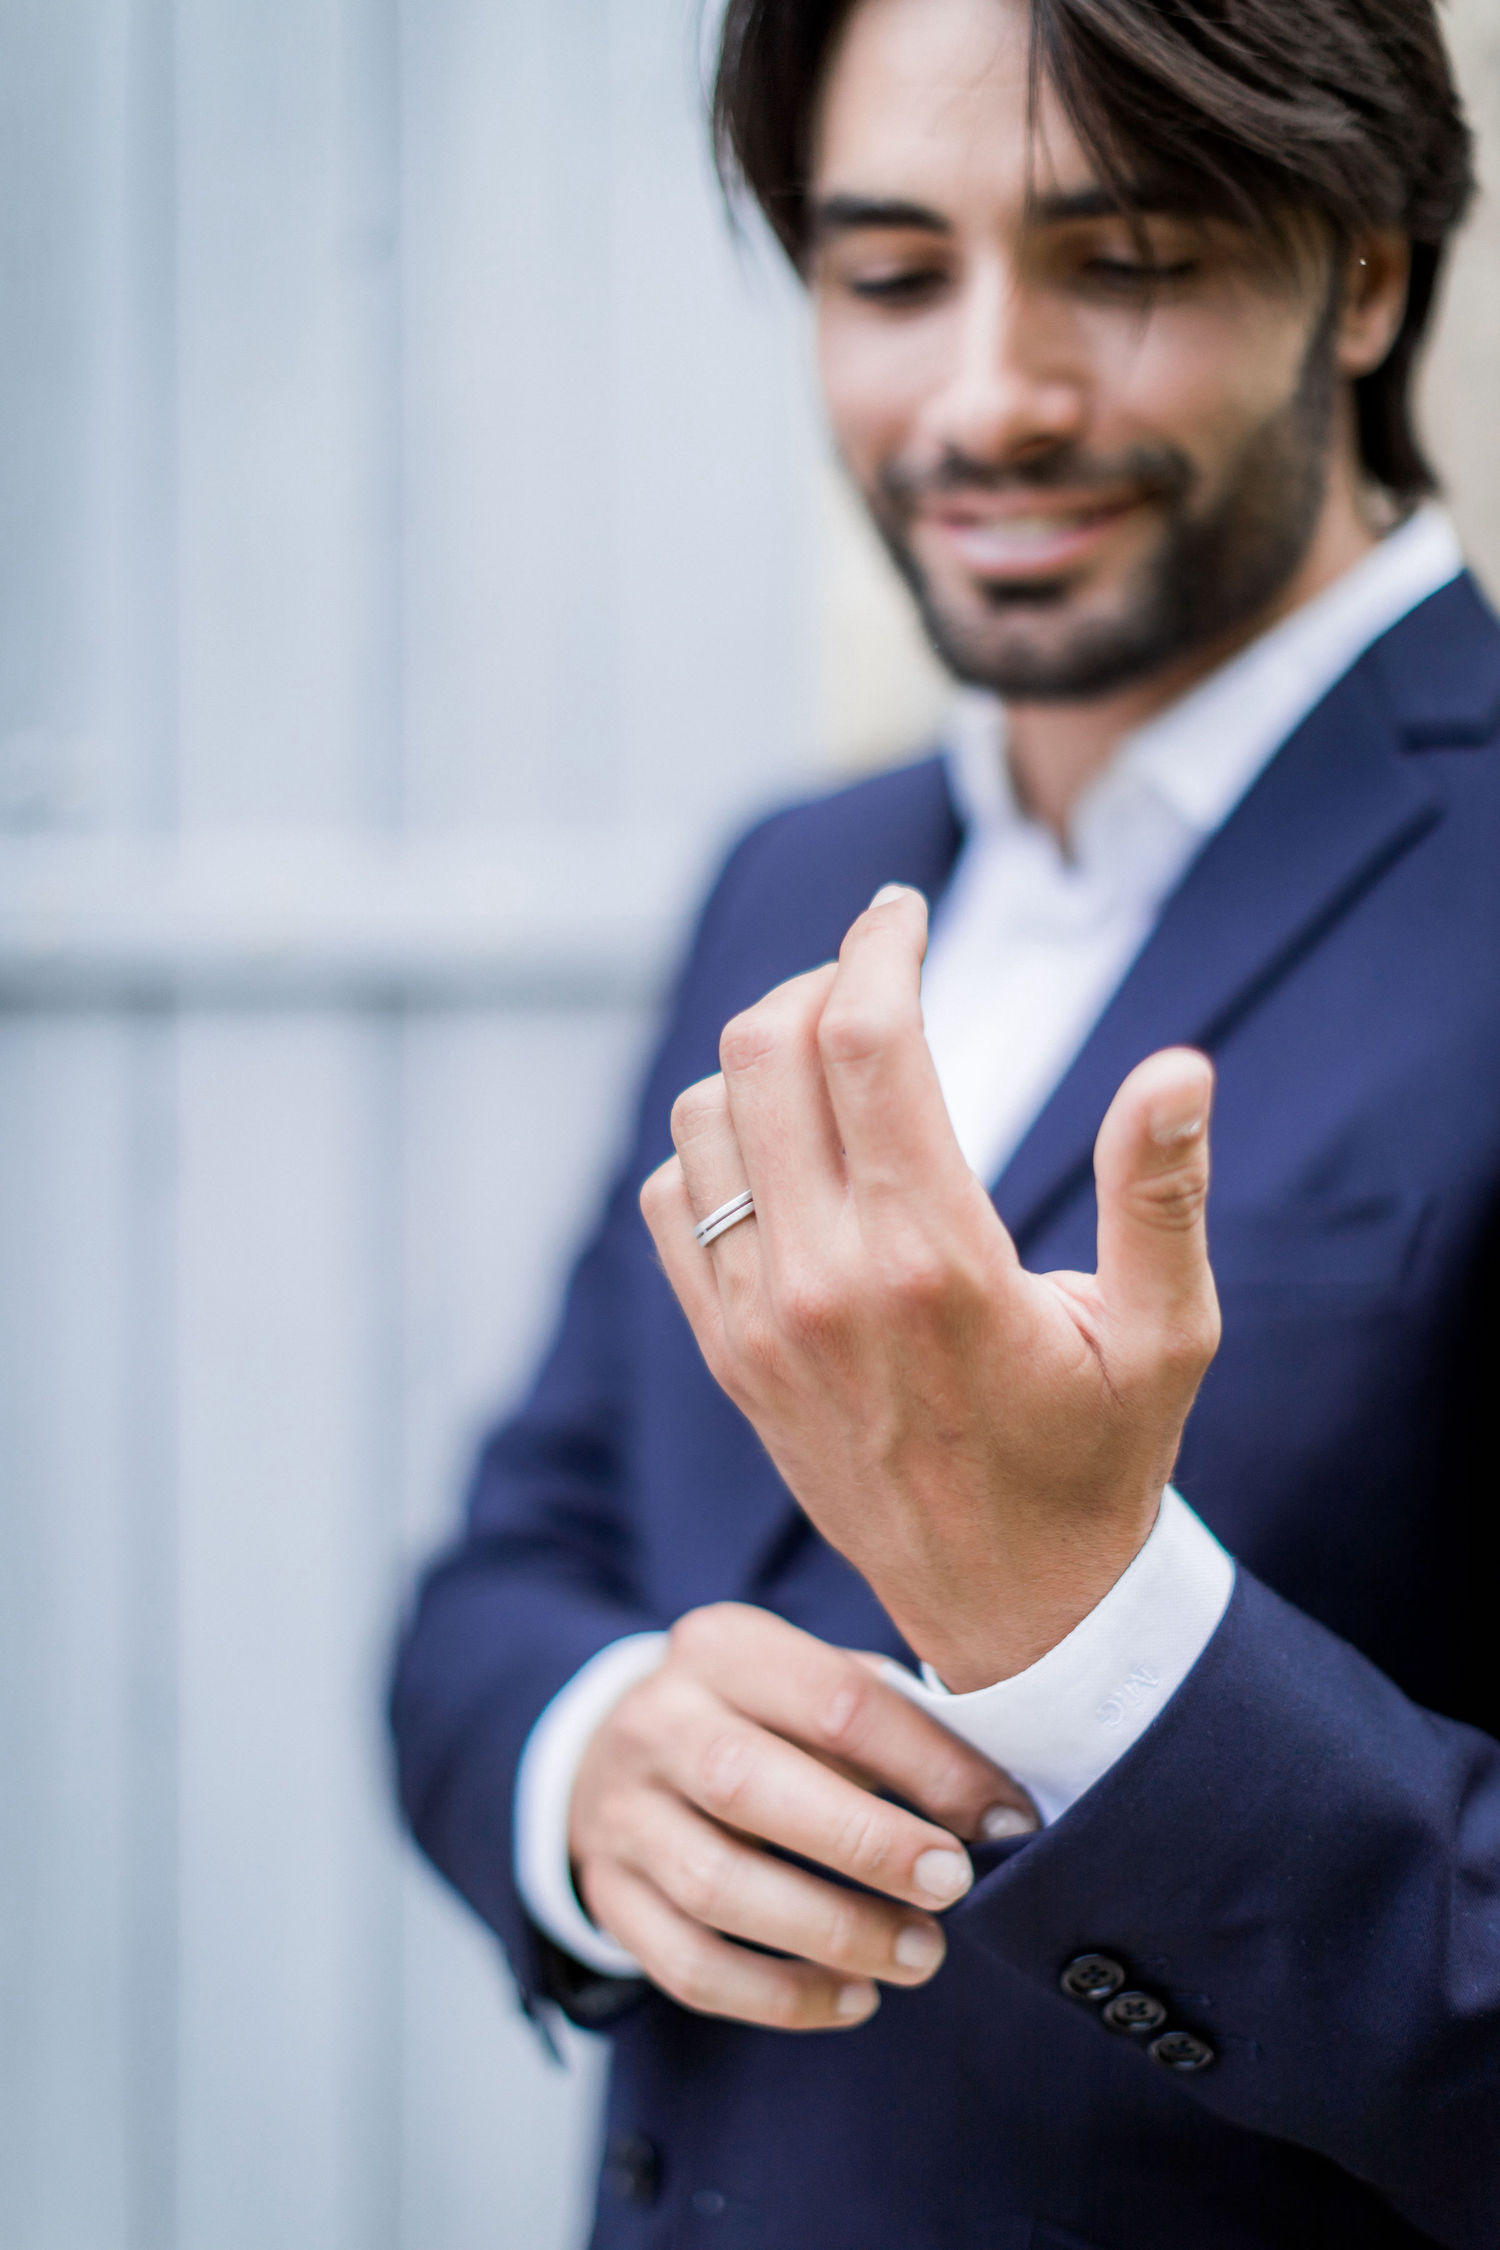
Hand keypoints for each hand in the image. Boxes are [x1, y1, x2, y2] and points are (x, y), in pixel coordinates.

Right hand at [570, 1602, 1035, 2029]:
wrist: (619, 1749)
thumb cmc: (759, 1717)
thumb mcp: (810, 1679)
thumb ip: (889, 1718)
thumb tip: (995, 1802)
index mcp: (722, 1648)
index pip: (833, 1700)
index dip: (930, 1765)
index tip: (1006, 1818)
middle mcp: (657, 1722)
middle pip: (749, 1786)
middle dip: (868, 1845)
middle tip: (953, 1887)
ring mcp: (623, 1814)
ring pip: (716, 1888)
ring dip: (832, 1932)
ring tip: (920, 1956)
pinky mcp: (610, 1897)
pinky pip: (690, 1966)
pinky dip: (780, 1997)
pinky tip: (854, 1999)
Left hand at [641, 885, 1220, 1690]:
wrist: (1011, 1610)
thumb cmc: (1102, 1462)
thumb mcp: (1166, 1335)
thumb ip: (1161, 1193)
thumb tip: (1179, 1066)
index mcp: (935, 1258)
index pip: (866, 1039)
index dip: (879, 945)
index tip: (901, 912)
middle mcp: (825, 1281)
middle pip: (764, 1052)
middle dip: (817, 982)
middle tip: (875, 981)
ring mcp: (757, 1321)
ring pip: (702, 1117)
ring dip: (759, 1062)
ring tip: (833, 1064)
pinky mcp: (725, 1354)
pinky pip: (669, 1203)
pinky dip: (708, 1149)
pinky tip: (783, 1159)